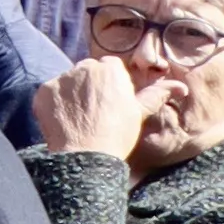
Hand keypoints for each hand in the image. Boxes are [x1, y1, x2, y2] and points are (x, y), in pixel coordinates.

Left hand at [34, 53, 150, 166]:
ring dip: (72, 93)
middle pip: (87, 71)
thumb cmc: (117, 134)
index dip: (111, 84)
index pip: (109, 66)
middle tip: (96, 111)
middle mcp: (83, 67)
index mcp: (109, 68)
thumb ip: (155, 94)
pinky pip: (50, 93)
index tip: (112, 101)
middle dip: (91, 85)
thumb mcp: (139, 113)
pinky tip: (64, 120)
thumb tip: (180, 86)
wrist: (87, 156)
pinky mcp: (43, 91)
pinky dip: (55, 104)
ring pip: (68, 81)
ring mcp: (61, 79)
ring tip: (80, 118)